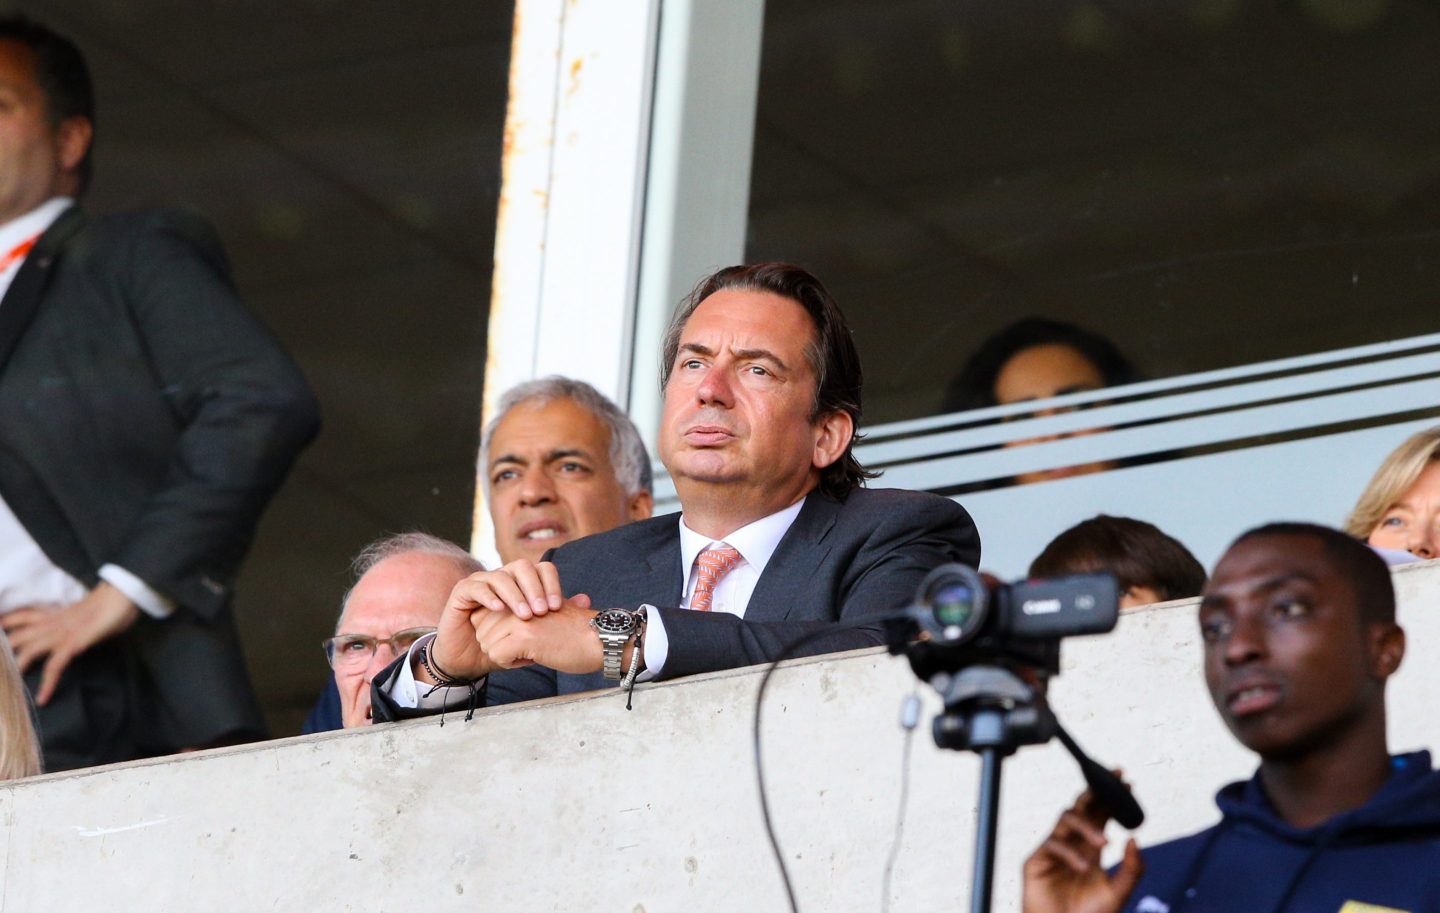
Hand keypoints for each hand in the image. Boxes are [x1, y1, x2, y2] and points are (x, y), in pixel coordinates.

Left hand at [1, 583, 140, 704]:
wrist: (122, 595)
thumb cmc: (112, 603)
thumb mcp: (88, 612)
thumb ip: (77, 621)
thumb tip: (78, 630)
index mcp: (55, 614)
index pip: (23, 617)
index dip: (7, 622)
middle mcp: (52, 623)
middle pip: (17, 636)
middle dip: (4, 651)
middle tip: (1, 666)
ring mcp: (61, 634)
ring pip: (28, 651)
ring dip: (16, 669)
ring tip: (10, 687)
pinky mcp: (73, 644)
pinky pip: (54, 666)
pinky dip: (48, 684)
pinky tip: (43, 698)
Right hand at [419, 560, 569, 682]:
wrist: (469, 659)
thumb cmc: (503, 645)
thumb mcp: (533, 634)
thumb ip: (557, 616)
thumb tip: (585, 599)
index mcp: (522, 583)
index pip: (541, 569)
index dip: (551, 584)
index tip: (557, 607)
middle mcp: (503, 577)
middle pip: (522, 567)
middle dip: (534, 588)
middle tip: (542, 610)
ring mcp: (482, 581)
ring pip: (500, 576)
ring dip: (515, 595)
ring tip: (525, 615)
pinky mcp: (462, 591)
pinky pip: (476, 586)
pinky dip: (489, 596)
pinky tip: (499, 609)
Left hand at [472, 596, 609, 674]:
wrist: (599, 639)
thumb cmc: (574, 632)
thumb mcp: (541, 616)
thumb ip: (517, 615)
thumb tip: (487, 629)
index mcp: (520, 594)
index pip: (483, 615)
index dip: (497, 632)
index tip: (521, 636)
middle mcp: (517, 602)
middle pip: (481, 631)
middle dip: (499, 645)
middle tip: (529, 645)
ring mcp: (519, 618)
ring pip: (487, 644)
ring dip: (506, 655)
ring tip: (534, 650)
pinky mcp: (523, 637)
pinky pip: (497, 656)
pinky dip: (511, 664)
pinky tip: (533, 657)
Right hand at [1022, 789, 1143, 912]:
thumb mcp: (1118, 894)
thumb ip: (1132, 870)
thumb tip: (1135, 838)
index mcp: (1091, 847)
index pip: (1101, 814)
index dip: (1111, 797)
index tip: (1127, 781)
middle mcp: (1073, 843)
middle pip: (1081, 807)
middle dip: (1095, 792)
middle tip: (1112, 782)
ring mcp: (1054, 850)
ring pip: (1065, 818)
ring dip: (1086, 825)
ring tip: (1103, 844)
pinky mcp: (1036, 861)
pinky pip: (1052, 844)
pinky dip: (1070, 853)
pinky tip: (1084, 869)